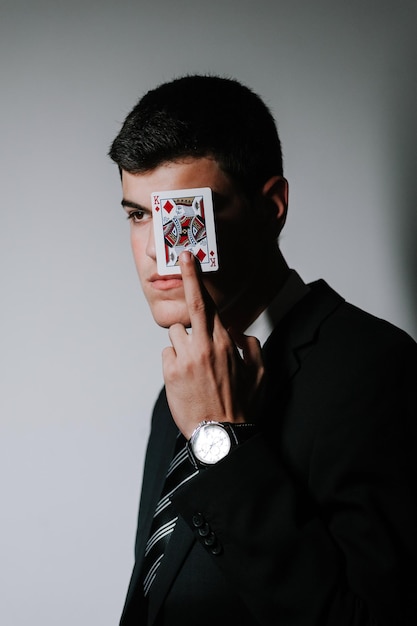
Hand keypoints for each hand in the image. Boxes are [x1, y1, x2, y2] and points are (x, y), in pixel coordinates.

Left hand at [162, 251, 263, 438]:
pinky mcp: (170, 374)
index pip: (209, 303)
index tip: (190, 258)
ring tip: (194, 363)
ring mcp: (184, 359)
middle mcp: (203, 346)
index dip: (197, 279)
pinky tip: (186, 377)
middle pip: (191, 306)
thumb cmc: (241, 405)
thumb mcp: (260, 373)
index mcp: (225, 343)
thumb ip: (251, 346)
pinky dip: (175, 360)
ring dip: (183, 341)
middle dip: (187, 279)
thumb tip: (239, 332)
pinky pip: (168, 354)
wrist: (221, 435)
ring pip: (176, 333)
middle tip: (183, 259)